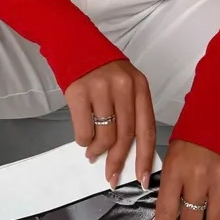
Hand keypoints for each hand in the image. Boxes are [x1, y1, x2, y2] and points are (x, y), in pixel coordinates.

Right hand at [65, 59, 155, 190]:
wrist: (72, 40)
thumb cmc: (100, 66)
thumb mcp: (124, 82)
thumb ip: (130, 109)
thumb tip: (129, 149)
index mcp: (140, 86)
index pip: (147, 128)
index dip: (145, 157)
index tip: (142, 178)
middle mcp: (123, 86)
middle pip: (126, 135)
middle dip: (118, 160)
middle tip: (111, 175)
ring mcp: (100, 88)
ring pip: (105, 135)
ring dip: (97, 151)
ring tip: (92, 152)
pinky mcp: (78, 92)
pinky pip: (84, 130)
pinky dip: (83, 140)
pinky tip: (83, 138)